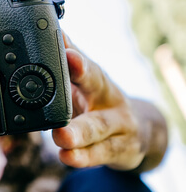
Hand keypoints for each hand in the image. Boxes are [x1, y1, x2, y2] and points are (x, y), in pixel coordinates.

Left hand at [52, 33, 167, 171]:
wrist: (139, 133)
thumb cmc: (100, 104)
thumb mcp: (86, 85)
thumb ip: (69, 66)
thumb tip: (52, 34)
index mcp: (97, 81)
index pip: (85, 63)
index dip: (75, 54)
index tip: (63, 43)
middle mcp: (109, 99)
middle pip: (96, 85)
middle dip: (82, 74)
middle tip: (70, 63)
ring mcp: (118, 125)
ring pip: (98, 127)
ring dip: (79, 132)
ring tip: (61, 135)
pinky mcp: (119, 150)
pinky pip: (99, 154)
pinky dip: (83, 157)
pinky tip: (67, 157)